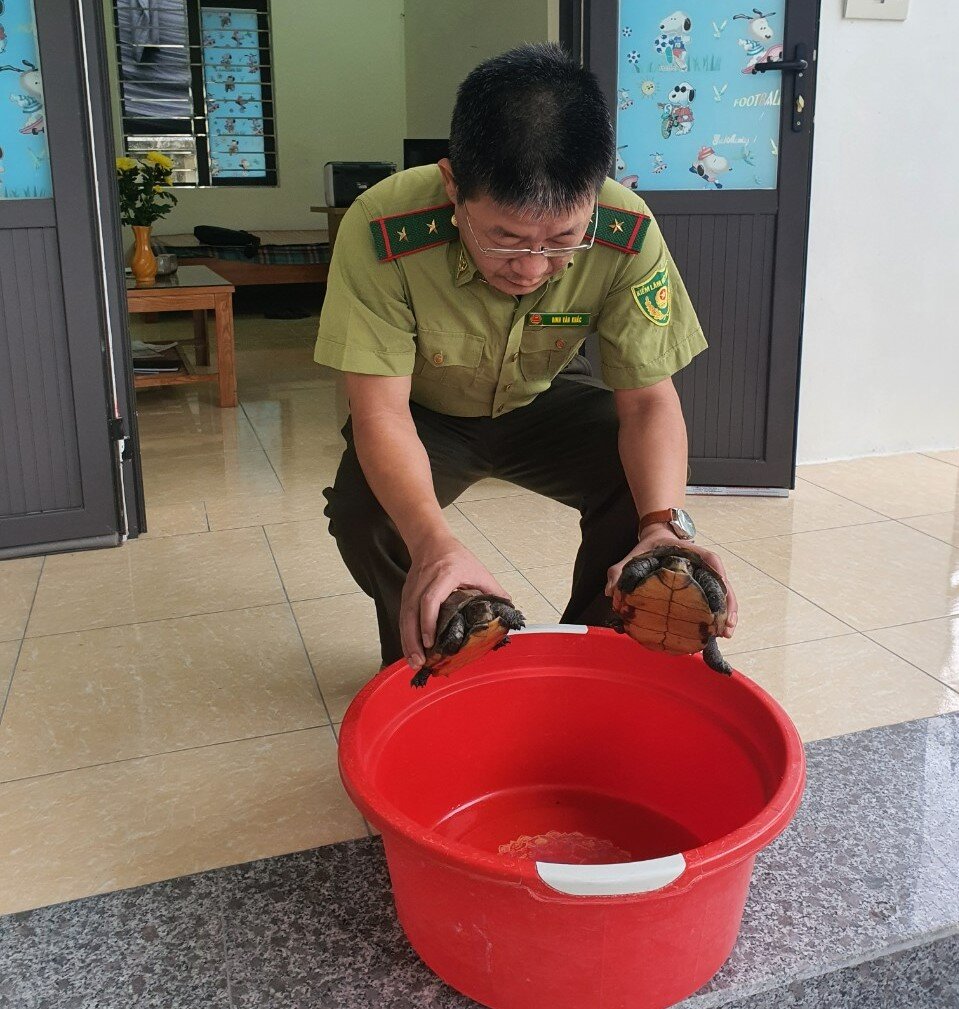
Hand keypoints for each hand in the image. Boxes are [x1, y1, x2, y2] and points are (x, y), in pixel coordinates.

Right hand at [401, 533, 509, 668]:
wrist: (431, 541)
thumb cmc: (455, 555)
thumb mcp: (479, 570)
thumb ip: (494, 590)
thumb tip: (508, 610)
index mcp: (444, 574)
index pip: (430, 599)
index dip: (428, 621)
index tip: (430, 641)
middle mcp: (424, 581)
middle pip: (412, 612)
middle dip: (414, 639)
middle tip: (420, 661)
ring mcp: (411, 588)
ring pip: (404, 617)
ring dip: (407, 641)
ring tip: (414, 662)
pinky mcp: (405, 593)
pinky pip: (403, 617)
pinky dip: (405, 635)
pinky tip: (410, 651)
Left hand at [604, 525, 737, 638]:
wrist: (656, 539)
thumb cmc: (647, 548)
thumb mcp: (632, 556)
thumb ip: (619, 571)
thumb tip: (611, 593)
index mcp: (690, 552)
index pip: (710, 559)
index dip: (717, 572)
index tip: (721, 585)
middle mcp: (703, 563)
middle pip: (723, 582)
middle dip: (727, 604)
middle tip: (725, 627)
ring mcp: (705, 575)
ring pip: (724, 593)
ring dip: (727, 613)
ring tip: (726, 634)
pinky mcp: (703, 585)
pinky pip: (716, 599)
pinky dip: (719, 614)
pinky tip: (718, 632)